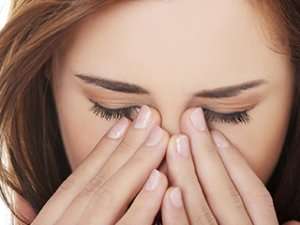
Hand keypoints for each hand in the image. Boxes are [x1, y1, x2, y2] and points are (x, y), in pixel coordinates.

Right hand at [29, 105, 169, 224]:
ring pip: (109, 196)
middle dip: (125, 146)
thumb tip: (20, 200)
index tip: (123, 123)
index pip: (77, 181)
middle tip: (150, 116)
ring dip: (136, 163)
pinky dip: (142, 205)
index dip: (101, 150)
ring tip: (159, 135)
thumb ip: (38, 218)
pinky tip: (160, 179)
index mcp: (50, 222)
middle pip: (97, 181)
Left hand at [162, 107, 279, 224]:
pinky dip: (175, 213)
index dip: (236, 162)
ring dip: (187, 173)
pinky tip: (165, 185)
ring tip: (176, 140)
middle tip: (190, 118)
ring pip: (201, 209)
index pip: (254, 194)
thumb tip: (295, 221)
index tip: (216, 132)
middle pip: (226, 193)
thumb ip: (264, 223)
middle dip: (207, 153)